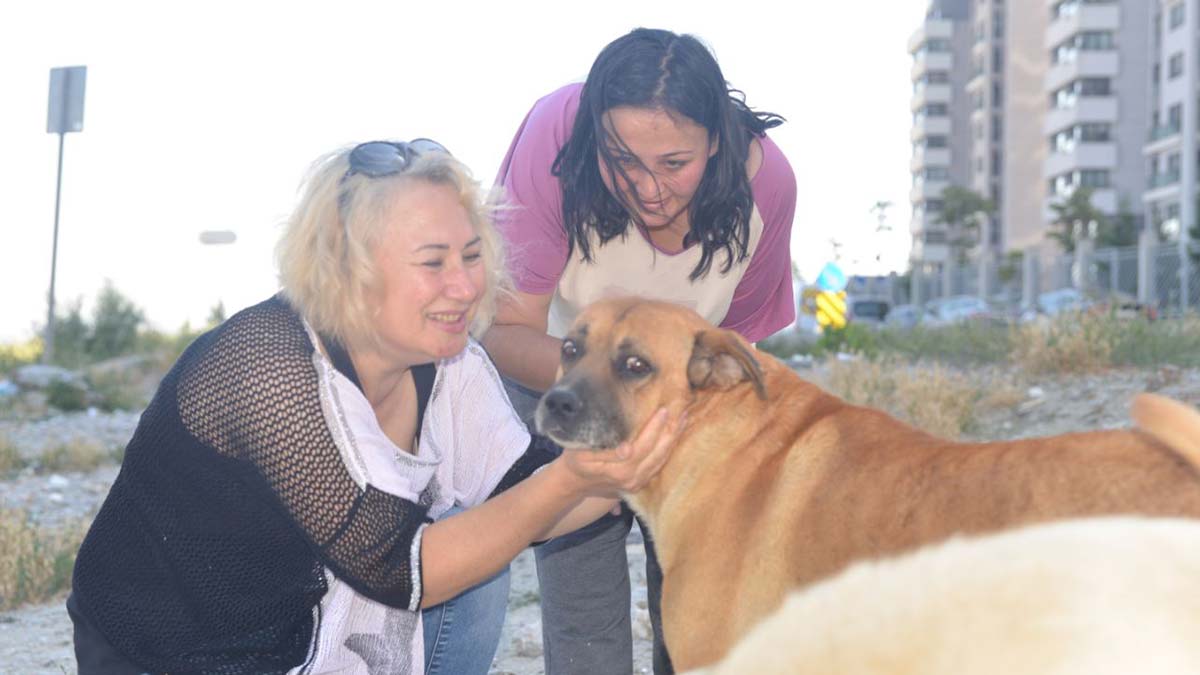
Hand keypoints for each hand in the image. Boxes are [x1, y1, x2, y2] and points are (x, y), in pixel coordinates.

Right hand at [559, 407, 685, 497]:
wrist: (574, 482)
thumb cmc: (576, 461)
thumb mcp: (582, 453)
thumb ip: (605, 451)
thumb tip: (626, 449)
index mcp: (619, 471)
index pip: (643, 447)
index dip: (654, 428)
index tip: (663, 411)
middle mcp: (631, 479)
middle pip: (657, 454)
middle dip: (670, 431)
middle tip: (680, 411)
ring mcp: (637, 484)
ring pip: (661, 460)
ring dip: (673, 439)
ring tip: (682, 419)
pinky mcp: (640, 484)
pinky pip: (659, 466)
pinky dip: (668, 449)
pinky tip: (674, 434)